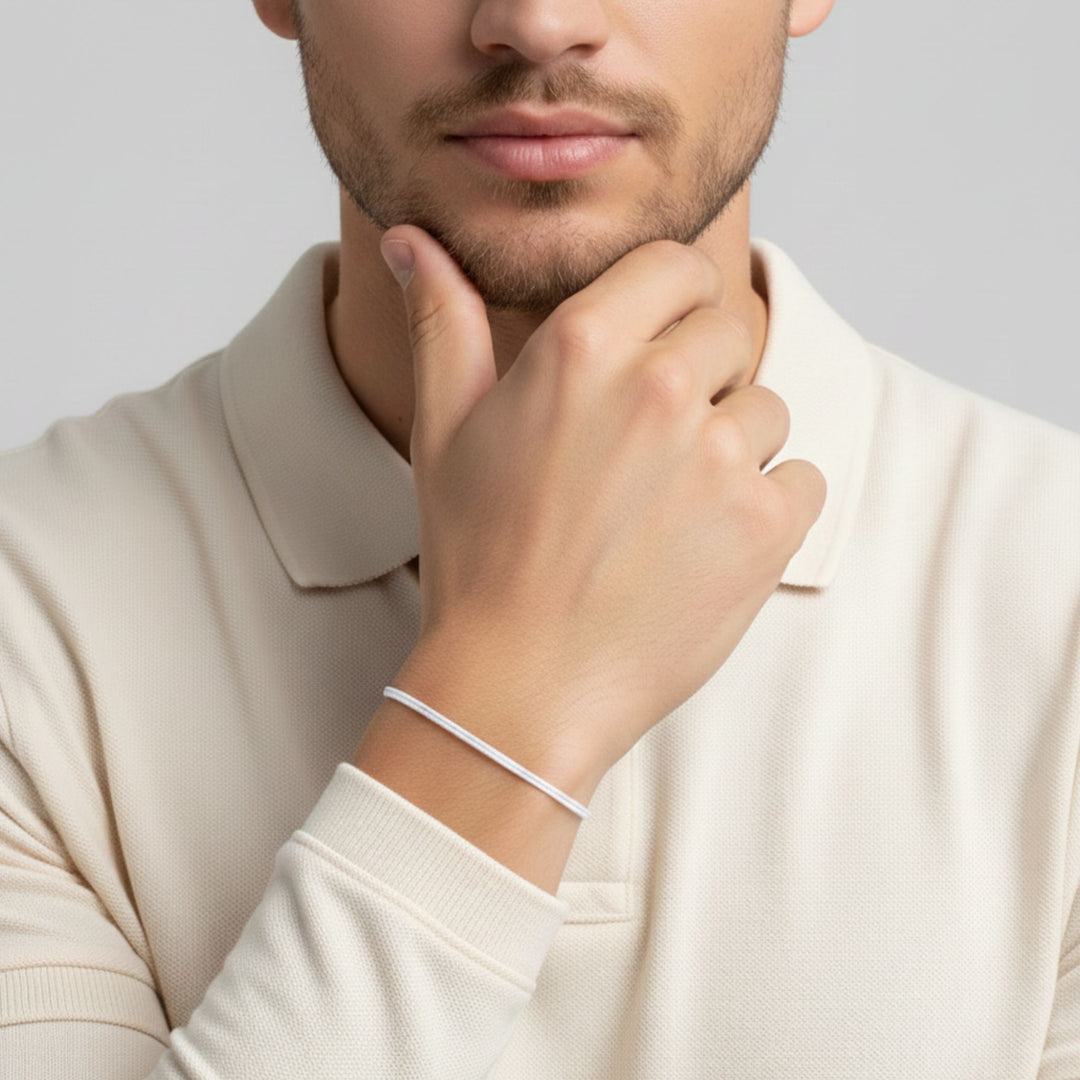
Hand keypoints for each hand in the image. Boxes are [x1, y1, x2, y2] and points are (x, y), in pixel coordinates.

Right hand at [380, 225, 825, 790]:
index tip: (661, 341)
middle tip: (648, 450)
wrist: (521, 685)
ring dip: (733, 447)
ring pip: (767, 411)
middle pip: (729, 335)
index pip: (678, 266)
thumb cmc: (478, 558)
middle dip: (701, 377)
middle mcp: (660, 386)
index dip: (674, 301)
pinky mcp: (765, 527)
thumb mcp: (445, 430)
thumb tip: (409, 240)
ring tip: (667, 509)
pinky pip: (801, 480)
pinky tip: (704, 544)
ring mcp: (720, 457)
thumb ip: (442, 322)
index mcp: (581, 346)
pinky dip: (768, 507)